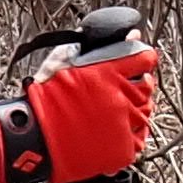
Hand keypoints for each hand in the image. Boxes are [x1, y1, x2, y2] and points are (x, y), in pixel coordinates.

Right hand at [27, 42, 161, 182]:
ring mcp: (123, 123)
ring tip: (116, 110)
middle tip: (122, 88)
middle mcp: (119, 96)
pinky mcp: (122, 147)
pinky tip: (118, 128)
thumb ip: (100, 43)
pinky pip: (140, 137)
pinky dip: (132, 132)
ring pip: (146, 111)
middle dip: (139, 83)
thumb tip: (130, 35)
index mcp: (108, 71)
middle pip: (147, 85)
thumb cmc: (46, 96)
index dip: (142, 60)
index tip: (138, 64)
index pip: (145, 58)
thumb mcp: (67, 57)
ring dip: (135, 107)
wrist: (34, 135)